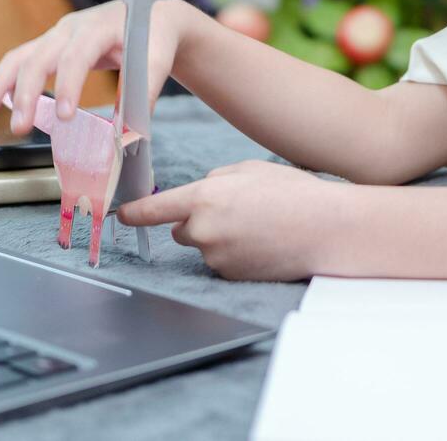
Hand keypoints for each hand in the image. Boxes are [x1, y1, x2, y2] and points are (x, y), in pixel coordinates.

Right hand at [0, 0, 188, 132]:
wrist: (153, 13)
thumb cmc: (155, 36)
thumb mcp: (158, 59)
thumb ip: (145, 93)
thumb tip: (129, 133)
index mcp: (99, 27)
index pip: (77, 56)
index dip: (68, 86)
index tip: (64, 117)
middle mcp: (72, 27)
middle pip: (40, 56)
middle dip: (27, 93)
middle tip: (19, 128)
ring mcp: (57, 35)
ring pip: (21, 55)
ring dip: (1, 83)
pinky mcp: (52, 46)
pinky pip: (22, 61)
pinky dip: (6, 81)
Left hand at [116, 161, 346, 280]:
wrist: (325, 229)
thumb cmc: (291, 193)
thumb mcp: (249, 169)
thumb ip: (215, 180)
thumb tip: (200, 191)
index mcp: (205, 197)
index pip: (154, 210)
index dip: (133, 213)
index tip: (121, 214)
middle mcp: (203, 230)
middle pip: (181, 230)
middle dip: (198, 221)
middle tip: (235, 211)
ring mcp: (216, 257)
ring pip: (204, 246)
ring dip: (220, 238)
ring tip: (258, 226)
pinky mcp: (230, 277)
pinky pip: (222, 263)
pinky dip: (235, 254)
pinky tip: (261, 243)